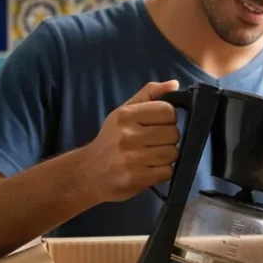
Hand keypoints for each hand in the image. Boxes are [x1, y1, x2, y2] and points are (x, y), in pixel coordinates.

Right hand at [89, 80, 180, 201]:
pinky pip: (167, 171)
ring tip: (152, 156)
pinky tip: (150, 168)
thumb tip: (174, 84)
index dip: (169, 118)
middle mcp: (128, 135)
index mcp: (125, 115)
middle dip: (168, 139)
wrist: (88, 173)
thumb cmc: (111, 140)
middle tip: (155, 142)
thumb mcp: (124, 112)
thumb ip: (149, 95)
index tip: (159, 124)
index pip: (167, 111)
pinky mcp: (136, 178)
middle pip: (173, 133)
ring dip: (167, 156)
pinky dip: (163, 171)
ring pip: (173, 153)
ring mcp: (132, 159)